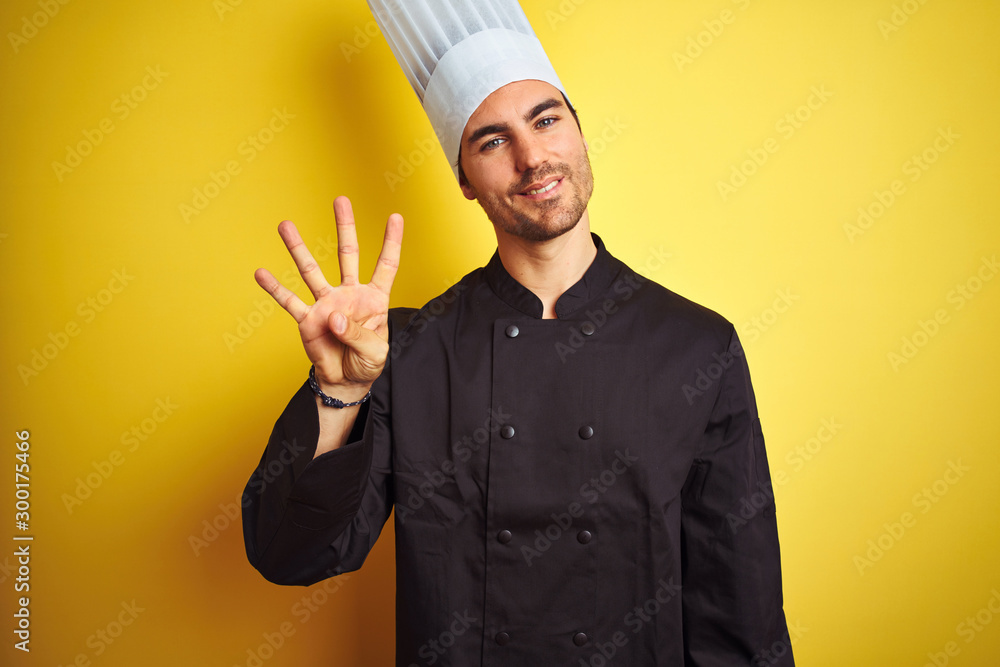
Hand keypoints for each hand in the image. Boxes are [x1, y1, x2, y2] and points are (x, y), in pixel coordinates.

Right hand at [255, 196, 403, 395]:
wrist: (346, 382)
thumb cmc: (366, 363)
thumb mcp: (375, 351)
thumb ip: (358, 333)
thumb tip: (334, 317)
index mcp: (374, 299)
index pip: (386, 265)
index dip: (391, 242)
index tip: (395, 217)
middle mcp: (349, 294)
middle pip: (348, 254)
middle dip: (345, 227)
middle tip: (340, 200)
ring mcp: (326, 304)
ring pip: (311, 271)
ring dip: (298, 249)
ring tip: (285, 225)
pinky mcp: (307, 319)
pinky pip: (289, 301)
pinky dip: (274, 288)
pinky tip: (261, 273)